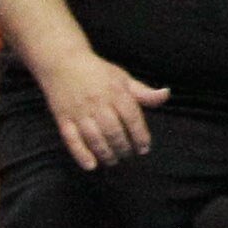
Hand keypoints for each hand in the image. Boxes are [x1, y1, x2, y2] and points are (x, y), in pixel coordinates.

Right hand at [44, 52, 167, 169]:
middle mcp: (97, 103)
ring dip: (105, 153)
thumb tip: (166, 94)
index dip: (140, 135)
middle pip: (113, 131)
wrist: (61, 62)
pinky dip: (80, 154)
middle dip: (123, 147)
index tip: (144, 148)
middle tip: (128, 155)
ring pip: (94, 137)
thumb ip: (143, 92)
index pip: (132, 118)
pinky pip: (71, 139)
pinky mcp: (62, 118)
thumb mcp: (123, 78)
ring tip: (113, 161)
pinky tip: (91, 166)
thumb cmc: (97, 72)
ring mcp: (78, 112)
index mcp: (115, 93)